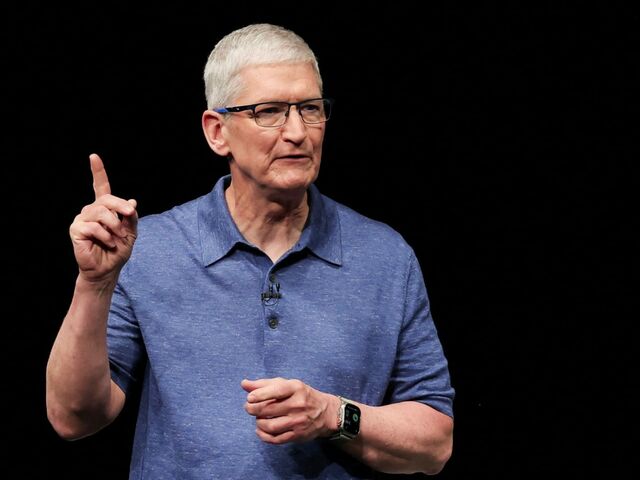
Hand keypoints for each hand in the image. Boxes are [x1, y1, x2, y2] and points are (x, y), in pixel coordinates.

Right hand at [69, 153, 137, 283]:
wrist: (108, 269)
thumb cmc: (117, 251)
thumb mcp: (131, 232)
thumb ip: (130, 217)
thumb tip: (132, 201)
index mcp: (104, 209)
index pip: (100, 187)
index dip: (97, 172)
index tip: (93, 157)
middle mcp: (91, 211)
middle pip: (106, 199)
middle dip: (121, 206)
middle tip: (131, 213)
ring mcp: (81, 219)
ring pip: (101, 212)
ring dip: (115, 225)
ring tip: (117, 238)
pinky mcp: (76, 230)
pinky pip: (93, 226)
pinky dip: (105, 236)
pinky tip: (108, 243)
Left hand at [242, 377, 338, 443]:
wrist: (325, 413)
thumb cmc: (302, 395)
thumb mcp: (287, 385)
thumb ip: (264, 384)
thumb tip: (243, 384)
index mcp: (295, 388)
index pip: (276, 390)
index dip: (260, 395)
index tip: (249, 398)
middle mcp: (298, 404)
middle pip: (269, 409)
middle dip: (253, 409)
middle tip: (248, 408)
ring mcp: (298, 421)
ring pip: (270, 425)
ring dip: (258, 422)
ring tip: (258, 418)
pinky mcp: (297, 435)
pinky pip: (275, 439)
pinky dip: (263, 436)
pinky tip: (260, 430)